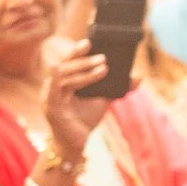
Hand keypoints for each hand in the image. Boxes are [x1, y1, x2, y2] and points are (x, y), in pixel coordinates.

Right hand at [43, 39, 112, 158]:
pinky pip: (60, 88)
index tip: (90, 41)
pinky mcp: (52, 107)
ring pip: (62, 73)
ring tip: (104, 67)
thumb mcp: (103, 101)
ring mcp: (49, 97)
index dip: (76, 51)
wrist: (75, 144)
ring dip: (84, 68)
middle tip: (102, 55)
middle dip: (80, 57)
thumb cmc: (84, 121)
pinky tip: (95, 76)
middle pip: (62, 65)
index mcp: (60, 83)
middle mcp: (51, 87)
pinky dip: (78, 79)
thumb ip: (116, 88)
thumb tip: (137, 77)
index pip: (66, 63)